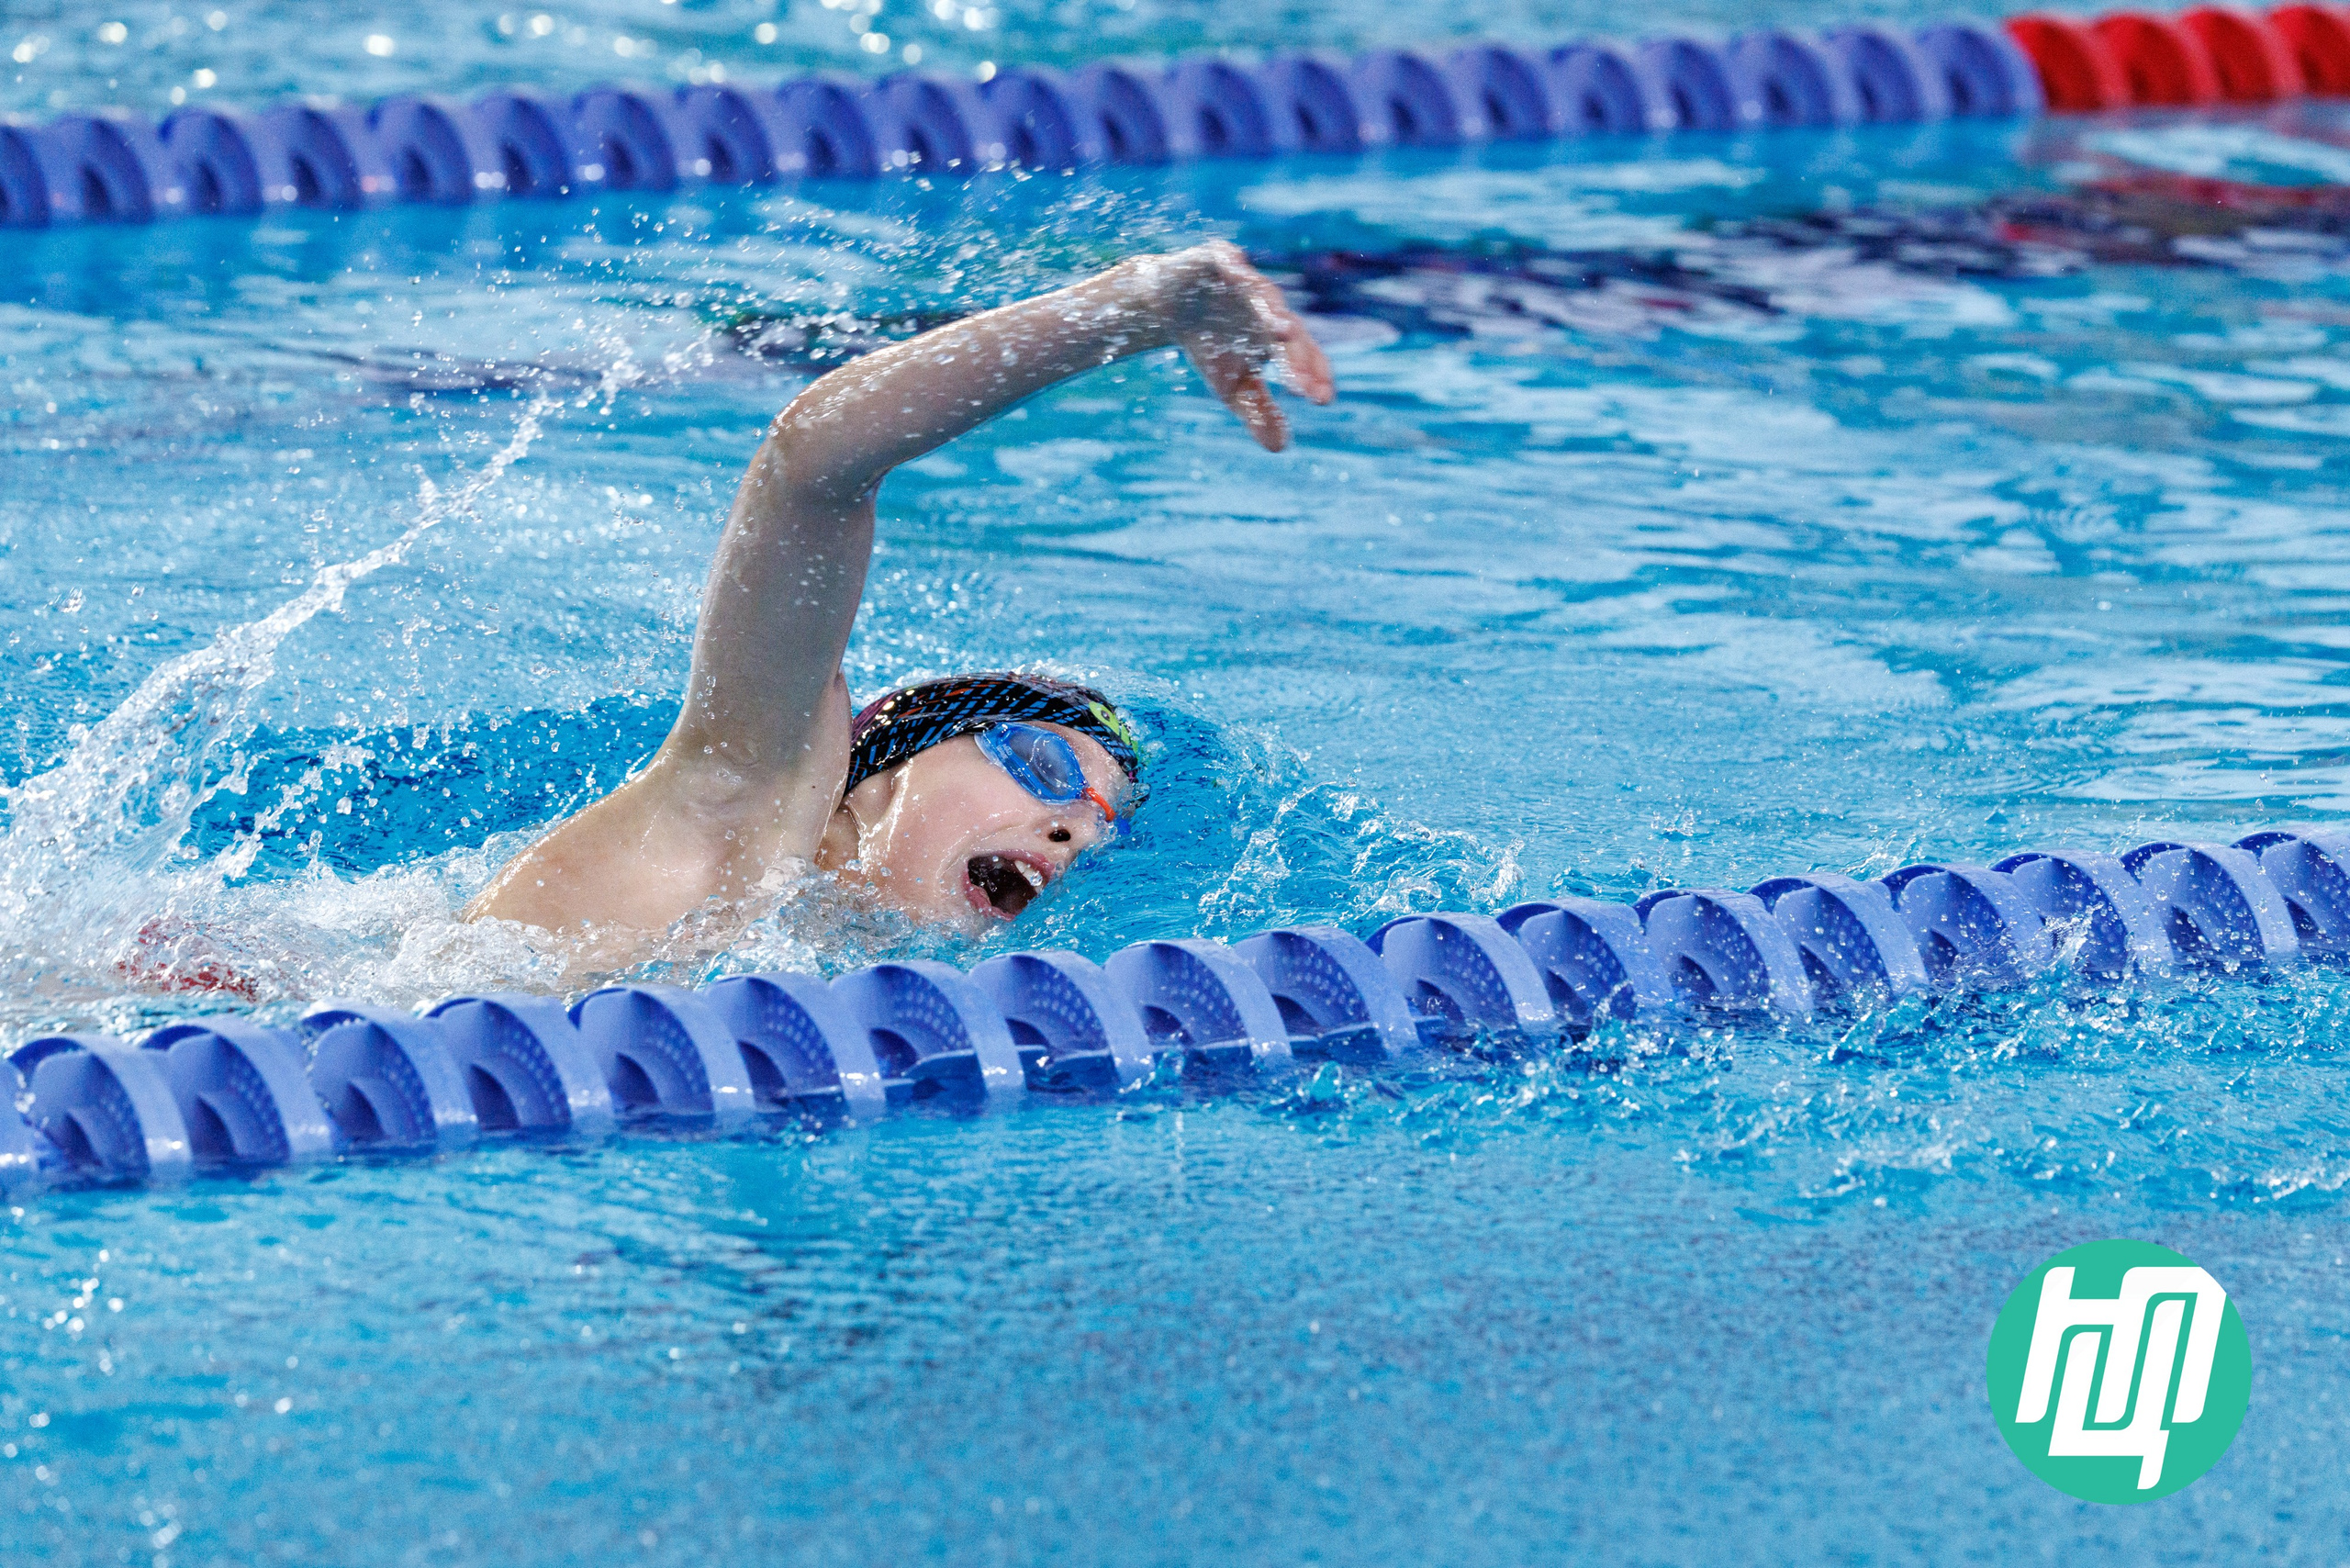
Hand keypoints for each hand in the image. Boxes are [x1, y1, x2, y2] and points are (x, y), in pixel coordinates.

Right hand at [1141, 241, 1335, 451]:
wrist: (1166, 307)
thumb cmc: (1208, 344)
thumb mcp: (1231, 387)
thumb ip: (1257, 412)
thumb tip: (1280, 447)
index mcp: (1276, 336)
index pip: (1303, 357)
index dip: (1313, 376)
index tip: (1323, 401)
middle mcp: (1267, 308)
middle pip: (1288, 331)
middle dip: (1295, 356)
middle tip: (1302, 384)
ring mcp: (1244, 281)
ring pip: (1263, 296)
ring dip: (1271, 312)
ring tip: (1281, 331)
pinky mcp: (1217, 259)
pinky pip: (1227, 261)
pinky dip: (1233, 266)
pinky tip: (1237, 272)